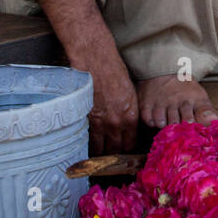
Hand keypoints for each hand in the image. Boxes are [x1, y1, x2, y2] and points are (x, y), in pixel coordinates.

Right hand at [75, 40, 138, 154]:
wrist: (95, 60)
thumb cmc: (113, 72)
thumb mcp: (130, 93)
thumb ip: (129, 112)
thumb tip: (127, 124)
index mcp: (131, 116)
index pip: (131, 144)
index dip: (128, 150)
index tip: (124, 152)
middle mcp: (117, 123)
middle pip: (117, 151)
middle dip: (115, 155)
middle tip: (111, 157)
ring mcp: (100, 123)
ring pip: (101, 150)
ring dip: (101, 153)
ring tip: (99, 155)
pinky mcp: (85, 119)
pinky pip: (88, 141)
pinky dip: (88, 146)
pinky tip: (88, 147)